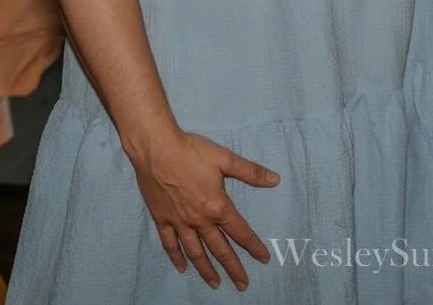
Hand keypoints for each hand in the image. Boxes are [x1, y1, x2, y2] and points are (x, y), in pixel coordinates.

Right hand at [128, 128, 278, 289]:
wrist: (156, 148)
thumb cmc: (192, 151)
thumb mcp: (225, 158)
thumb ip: (251, 172)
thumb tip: (275, 180)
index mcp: (218, 206)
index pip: (240, 232)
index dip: (254, 246)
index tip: (263, 259)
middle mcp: (200, 220)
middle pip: (220, 249)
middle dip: (233, 268)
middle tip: (242, 285)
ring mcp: (180, 222)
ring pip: (195, 252)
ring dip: (206, 270)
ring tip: (215, 284)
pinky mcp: (162, 219)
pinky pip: (170, 244)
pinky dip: (177, 257)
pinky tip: (182, 268)